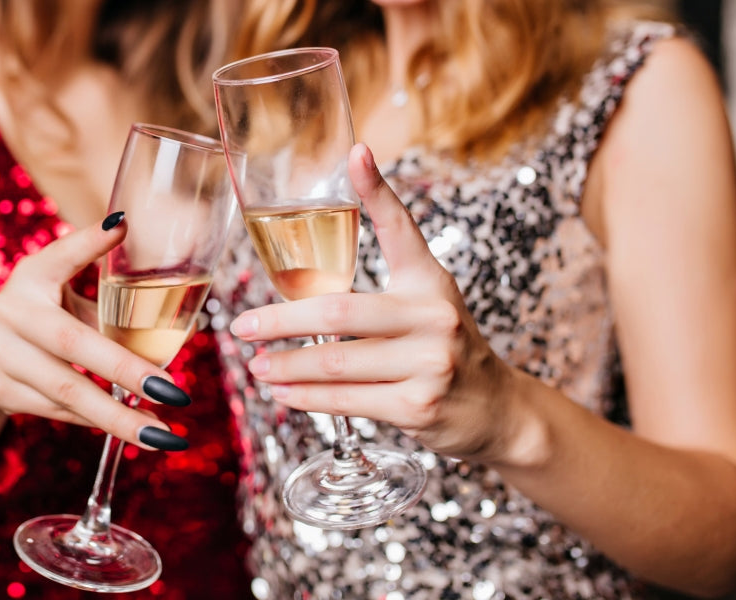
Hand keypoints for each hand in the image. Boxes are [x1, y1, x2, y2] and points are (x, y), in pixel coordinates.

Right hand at [0, 212, 190, 450]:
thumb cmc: (47, 314)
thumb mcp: (67, 292)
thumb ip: (109, 297)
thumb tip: (186, 314)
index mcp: (32, 276)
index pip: (61, 255)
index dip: (88, 242)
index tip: (120, 226)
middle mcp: (10, 311)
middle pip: (73, 345)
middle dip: (125, 370)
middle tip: (173, 391)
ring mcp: (2, 355)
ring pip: (68, 391)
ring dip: (118, 415)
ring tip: (163, 432)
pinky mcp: (3, 390)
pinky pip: (60, 412)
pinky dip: (100, 422)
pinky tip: (135, 430)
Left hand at [229, 144, 519, 461]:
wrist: (492, 407)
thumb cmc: (441, 343)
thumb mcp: (424, 294)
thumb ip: (385, 263)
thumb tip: (328, 230)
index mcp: (430, 282)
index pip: (402, 228)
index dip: (378, 190)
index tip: (357, 153)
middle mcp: (433, 317)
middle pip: (340, 312)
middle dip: (282, 321)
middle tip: (242, 326)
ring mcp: (429, 365)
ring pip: (337, 362)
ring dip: (287, 365)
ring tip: (255, 365)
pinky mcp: (417, 407)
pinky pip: (348, 400)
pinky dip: (307, 398)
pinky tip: (281, 392)